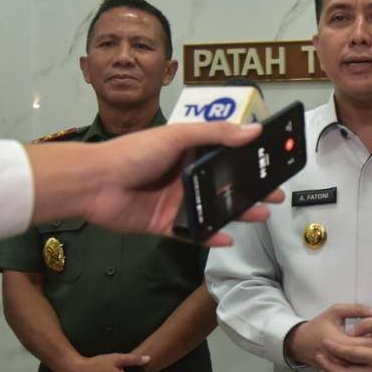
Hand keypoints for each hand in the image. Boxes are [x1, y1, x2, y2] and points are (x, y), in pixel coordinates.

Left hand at [27, 122, 285, 245]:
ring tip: (262, 215)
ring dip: (238, 212)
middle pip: (226, 184)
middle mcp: (186, 176)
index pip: (227, 154)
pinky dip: (211, 237)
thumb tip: (254, 131)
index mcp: (189, 152)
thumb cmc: (134, 153)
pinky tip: (229, 239)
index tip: (274, 162)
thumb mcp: (177, 136)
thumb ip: (216, 134)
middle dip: (252, 189)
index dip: (250, 159)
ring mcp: (176, 201)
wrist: (94, 184)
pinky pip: (193, 233)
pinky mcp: (165, 224)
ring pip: (214, 209)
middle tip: (277, 194)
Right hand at [286, 303, 371, 368]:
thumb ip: (356, 309)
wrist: (301, 343)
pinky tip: (365, 355)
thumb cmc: (320, 325)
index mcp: (341, 342)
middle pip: (367, 357)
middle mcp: (341, 359)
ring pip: (363, 367)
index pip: (367, 343)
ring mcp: (340, 370)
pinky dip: (363, 364)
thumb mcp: (335, 311)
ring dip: (371, 357)